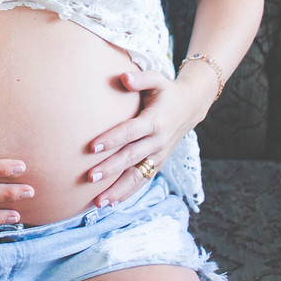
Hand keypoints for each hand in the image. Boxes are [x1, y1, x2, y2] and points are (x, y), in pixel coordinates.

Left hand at [85, 67, 214, 207]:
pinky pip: (143, 180)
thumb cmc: (167, 91)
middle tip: (90, 177)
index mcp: (155, 120)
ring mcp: (159, 155)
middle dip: (111, 169)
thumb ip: (140, 78)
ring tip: (99, 202)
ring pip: (138, 176)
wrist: (190, 107)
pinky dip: (128, 193)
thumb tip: (123, 77)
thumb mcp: (157, 79)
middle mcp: (158, 141)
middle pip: (131, 157)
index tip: (92, 147)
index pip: (130, 132)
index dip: (112, 139)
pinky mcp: (158, 163)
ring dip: (118, 190)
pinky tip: (111, 202)